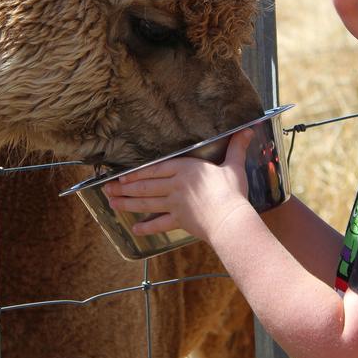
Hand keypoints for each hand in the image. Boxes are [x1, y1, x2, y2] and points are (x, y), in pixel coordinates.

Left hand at [103, 129, 253, 242]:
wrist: (229, 219)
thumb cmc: (232, 191)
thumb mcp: (234, 165)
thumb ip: (237, 147)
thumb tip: (249, 128)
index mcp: (185, 169)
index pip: (155, 169)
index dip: (137, 172)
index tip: (123, 175)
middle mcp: (175, 186)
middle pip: (146, 186)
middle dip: (125, 188)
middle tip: (108, 190)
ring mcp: (175, 204)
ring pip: (147, 203)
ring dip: (128, 204)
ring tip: (112, 203)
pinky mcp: (179, 221)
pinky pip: (160, 224)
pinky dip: (147, 227)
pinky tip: (135, 229)